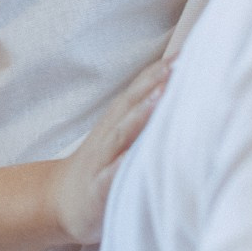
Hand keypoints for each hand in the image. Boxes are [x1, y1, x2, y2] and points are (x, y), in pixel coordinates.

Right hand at [49, 59, 168, 243]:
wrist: (63, 199)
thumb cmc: (104, 163)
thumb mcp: (123, 132)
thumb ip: (147, 112)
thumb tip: (183, 88)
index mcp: (119, 118)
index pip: (141, 87)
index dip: (162, 68)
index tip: (188, 51)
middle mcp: (111, 133)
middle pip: (132, 102)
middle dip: (155, 81)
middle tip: (179, 63)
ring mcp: (102, 159)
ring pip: (122, 133)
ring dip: (141, 113)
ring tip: (161, 96)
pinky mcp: (98, 188)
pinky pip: (110, 175)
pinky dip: (120, 165)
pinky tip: (133, 157)